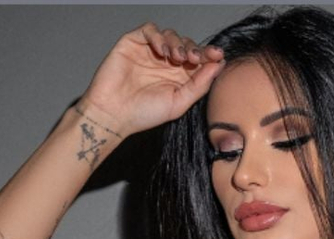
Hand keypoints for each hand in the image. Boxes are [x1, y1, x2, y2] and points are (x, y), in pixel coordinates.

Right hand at [81, 22, 225, 136]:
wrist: (113, 113)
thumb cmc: (144, 114)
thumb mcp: (179, 103)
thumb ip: (199, 85)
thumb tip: (219, 65)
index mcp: (178, 78)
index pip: (198, 60)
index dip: (209, 55)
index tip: (217, 56)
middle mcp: (165, 63)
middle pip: (186, 45)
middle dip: (194, 49)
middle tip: (195, 59)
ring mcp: (150, 52)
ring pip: (170, 35)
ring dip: (177, 43)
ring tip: (176, 58)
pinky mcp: (134, 43)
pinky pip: (150, 30)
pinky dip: (158, 36)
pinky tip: (161, 51)